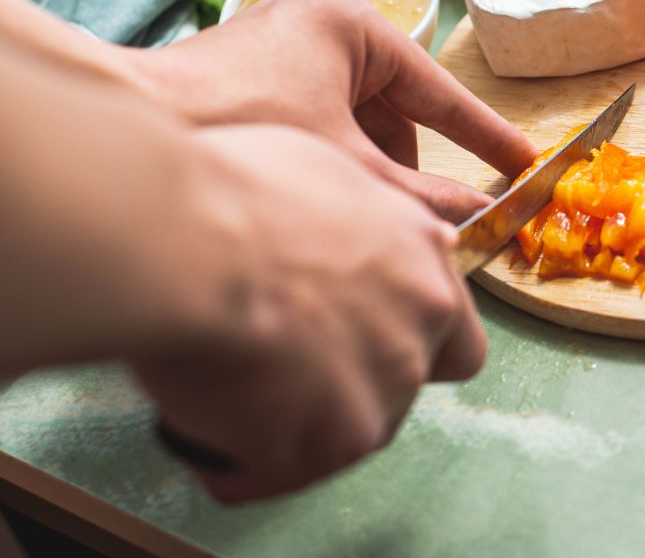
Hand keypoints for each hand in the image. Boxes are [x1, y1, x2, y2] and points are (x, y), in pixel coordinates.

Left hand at [126, 0, 537, 220]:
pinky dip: (326, 167)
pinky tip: (317, 207)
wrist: (124, 130)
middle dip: (403, 172)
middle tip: (424, 224)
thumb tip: (478, 223)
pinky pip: (316, 126)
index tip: (523, 163)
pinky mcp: (250, 79)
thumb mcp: (349, 172)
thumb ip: (420, 200)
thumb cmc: (239, 130)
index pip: (437, 90)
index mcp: (353, 23)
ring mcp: (281, 50)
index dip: (483, 136)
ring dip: (362, 175)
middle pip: (392, 114)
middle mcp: (320, 24)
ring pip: (353, 126)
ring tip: (356, 222)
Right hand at [133, 123, 484, 503]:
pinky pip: (271, 471)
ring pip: (338, 437)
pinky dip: (232, 454)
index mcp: (423, 263)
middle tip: (276, 360)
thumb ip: (363, 224)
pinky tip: (195, 412)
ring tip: (219, 376)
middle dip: (343, 384)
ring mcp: (377, 396)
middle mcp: (418, 332)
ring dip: (286, 422)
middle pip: (395, 389)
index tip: (361, 340)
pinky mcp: (322, 448)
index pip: (457, 339)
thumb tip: (360, 237)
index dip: (411, 347)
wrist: (187, 241)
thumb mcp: (326, 173)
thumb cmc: (238, 191)